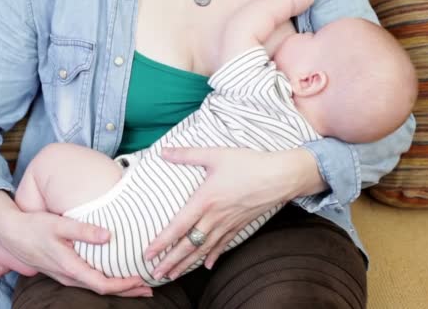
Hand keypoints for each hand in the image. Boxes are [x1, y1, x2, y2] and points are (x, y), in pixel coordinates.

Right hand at [0, 191, 151, 296]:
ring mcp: (64, 275)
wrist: (9, 232)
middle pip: (102, 290)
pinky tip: (113, 275)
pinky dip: (104, 281)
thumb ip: (83, 229)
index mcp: (69, 267)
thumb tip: (108, 235)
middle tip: (149, 288)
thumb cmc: (34, 227)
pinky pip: (87, 281)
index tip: (141, 280)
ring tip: (137, 284)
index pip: (102, 284)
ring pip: (94, 287)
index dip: (123, 285)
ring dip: (117, 287)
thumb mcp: (58, 224)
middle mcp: (68, 276)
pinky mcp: (62, 270)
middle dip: (126, 291)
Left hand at [144, 147, 325, 280]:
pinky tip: (206, 265)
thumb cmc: (248, 163)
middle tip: (155, 275)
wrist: (280, 176)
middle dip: (170, 261)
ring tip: (173, 275)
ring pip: (203, 249)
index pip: (178, 226)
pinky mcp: (240, 225)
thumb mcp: (216, 155)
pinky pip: (223, 245)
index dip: (161, 242)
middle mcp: (214, 217)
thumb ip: (187, 154)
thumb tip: (164, 151)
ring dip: (187, 263)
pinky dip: (213, 256)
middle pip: (188, 245)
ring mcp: (228, 224)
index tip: (147, 254)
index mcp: (205, 201)